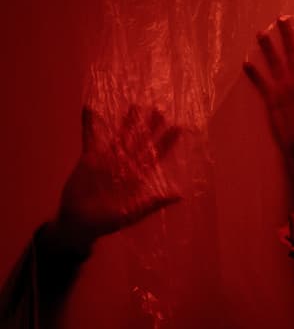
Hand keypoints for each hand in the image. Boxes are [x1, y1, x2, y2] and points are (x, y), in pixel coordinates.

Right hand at [50, 105, 181, 253]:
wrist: (80, 223)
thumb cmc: (107, 222)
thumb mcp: (133, 214)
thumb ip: (153, 203)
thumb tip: (179, 196)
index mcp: (138, 177)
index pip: (156, 156)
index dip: (167, 143)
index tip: (178, 128)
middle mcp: (125, 165)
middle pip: (141, 142)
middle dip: (150, 127)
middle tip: (160, 110)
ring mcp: (108, 160)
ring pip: (120, 136)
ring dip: (127, 123)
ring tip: (135, 106)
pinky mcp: (90, 159)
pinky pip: (89, 138)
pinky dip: (88, 124)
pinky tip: (89, 109)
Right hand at [243, 15, 293, 160]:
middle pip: (292, 54)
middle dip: (288, 36)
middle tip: (282, 18)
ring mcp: (284, 89)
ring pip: (275, 64)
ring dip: (269, 49)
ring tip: (261, 33)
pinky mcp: (272, 99)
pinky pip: (262, 84)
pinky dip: (255, 74)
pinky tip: (247, 63)